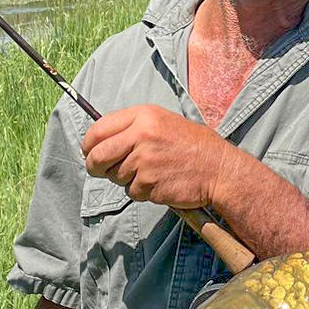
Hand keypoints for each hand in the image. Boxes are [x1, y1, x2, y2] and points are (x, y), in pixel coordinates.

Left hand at [80, 105, 244, 209]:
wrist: (219, 169)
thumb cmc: (193, 146)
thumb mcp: (164, 122)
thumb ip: (134, 128)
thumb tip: (102, 141)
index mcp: (143, 116)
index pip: (98, 129)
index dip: (89, 144)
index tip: (89, 151)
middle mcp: (141, 135)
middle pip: (98, 155)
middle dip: (95, 166)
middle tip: (99, 170)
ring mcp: (144, 161)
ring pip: (116, 176)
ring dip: (127, 179)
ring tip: (151, 172)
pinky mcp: (149, 183)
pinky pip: (132, 191)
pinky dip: (142, 191)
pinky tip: (160, 183)